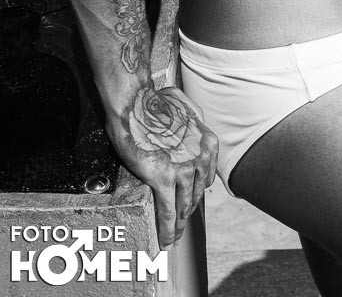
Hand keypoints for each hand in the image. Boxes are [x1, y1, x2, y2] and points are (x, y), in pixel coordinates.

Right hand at [109, 85, 217, 248]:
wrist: (135, 103)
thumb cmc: (155, 101)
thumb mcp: (187, 107)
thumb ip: (194, 119)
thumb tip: (195, 123)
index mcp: (207, 141)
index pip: (206, 175)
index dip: (196, 189)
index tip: (189, 198)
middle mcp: (200, 157)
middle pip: (196, 192)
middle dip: (188, 209)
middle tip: (180, 222)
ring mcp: (183, 170)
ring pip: (183, 206)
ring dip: (178, 224)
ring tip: (173, 236)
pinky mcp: (163, 179)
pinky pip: (167, 211)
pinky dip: (167, 229)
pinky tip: (165, 240)